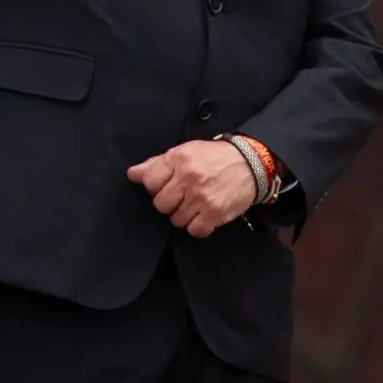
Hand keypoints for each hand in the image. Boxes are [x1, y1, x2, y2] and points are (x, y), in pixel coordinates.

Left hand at [128, 141, 259, 238]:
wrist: (250, 163)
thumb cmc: (214, 157)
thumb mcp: (184, 151)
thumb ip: (156, 164)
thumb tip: (132, 174)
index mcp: (178, 159)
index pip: (149, 182)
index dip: (155, 186)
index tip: (166, 185)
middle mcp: (188, 178)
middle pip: (160, 204)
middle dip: (169, 202)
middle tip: (182, 195)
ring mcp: (201, 197)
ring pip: (176, 220)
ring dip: (183, 215)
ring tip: (195, 203)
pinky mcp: (214, 213)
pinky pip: (194, 230)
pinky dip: (197, 226)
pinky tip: (203, 214)